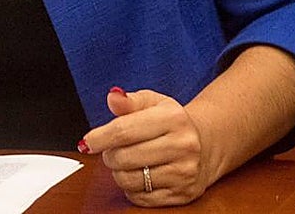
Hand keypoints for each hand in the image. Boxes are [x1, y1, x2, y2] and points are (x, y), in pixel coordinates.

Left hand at [78, 87, 215, 206]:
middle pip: (124, 158)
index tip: (87, 142)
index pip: (124, 131)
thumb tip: (112, 97)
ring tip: (126, 162)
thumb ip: (130, 101)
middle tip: (112, 150)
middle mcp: (183, 146)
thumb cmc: (172, 122)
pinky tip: (139, 175)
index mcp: (173, 119)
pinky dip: (132, 188)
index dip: (100, 138)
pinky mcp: (183, 194)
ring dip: (119, 173)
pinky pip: (141, 198)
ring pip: (130, 180)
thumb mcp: (153, 102)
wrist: (206, 144)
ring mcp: (185, 173)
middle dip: (109, 155)